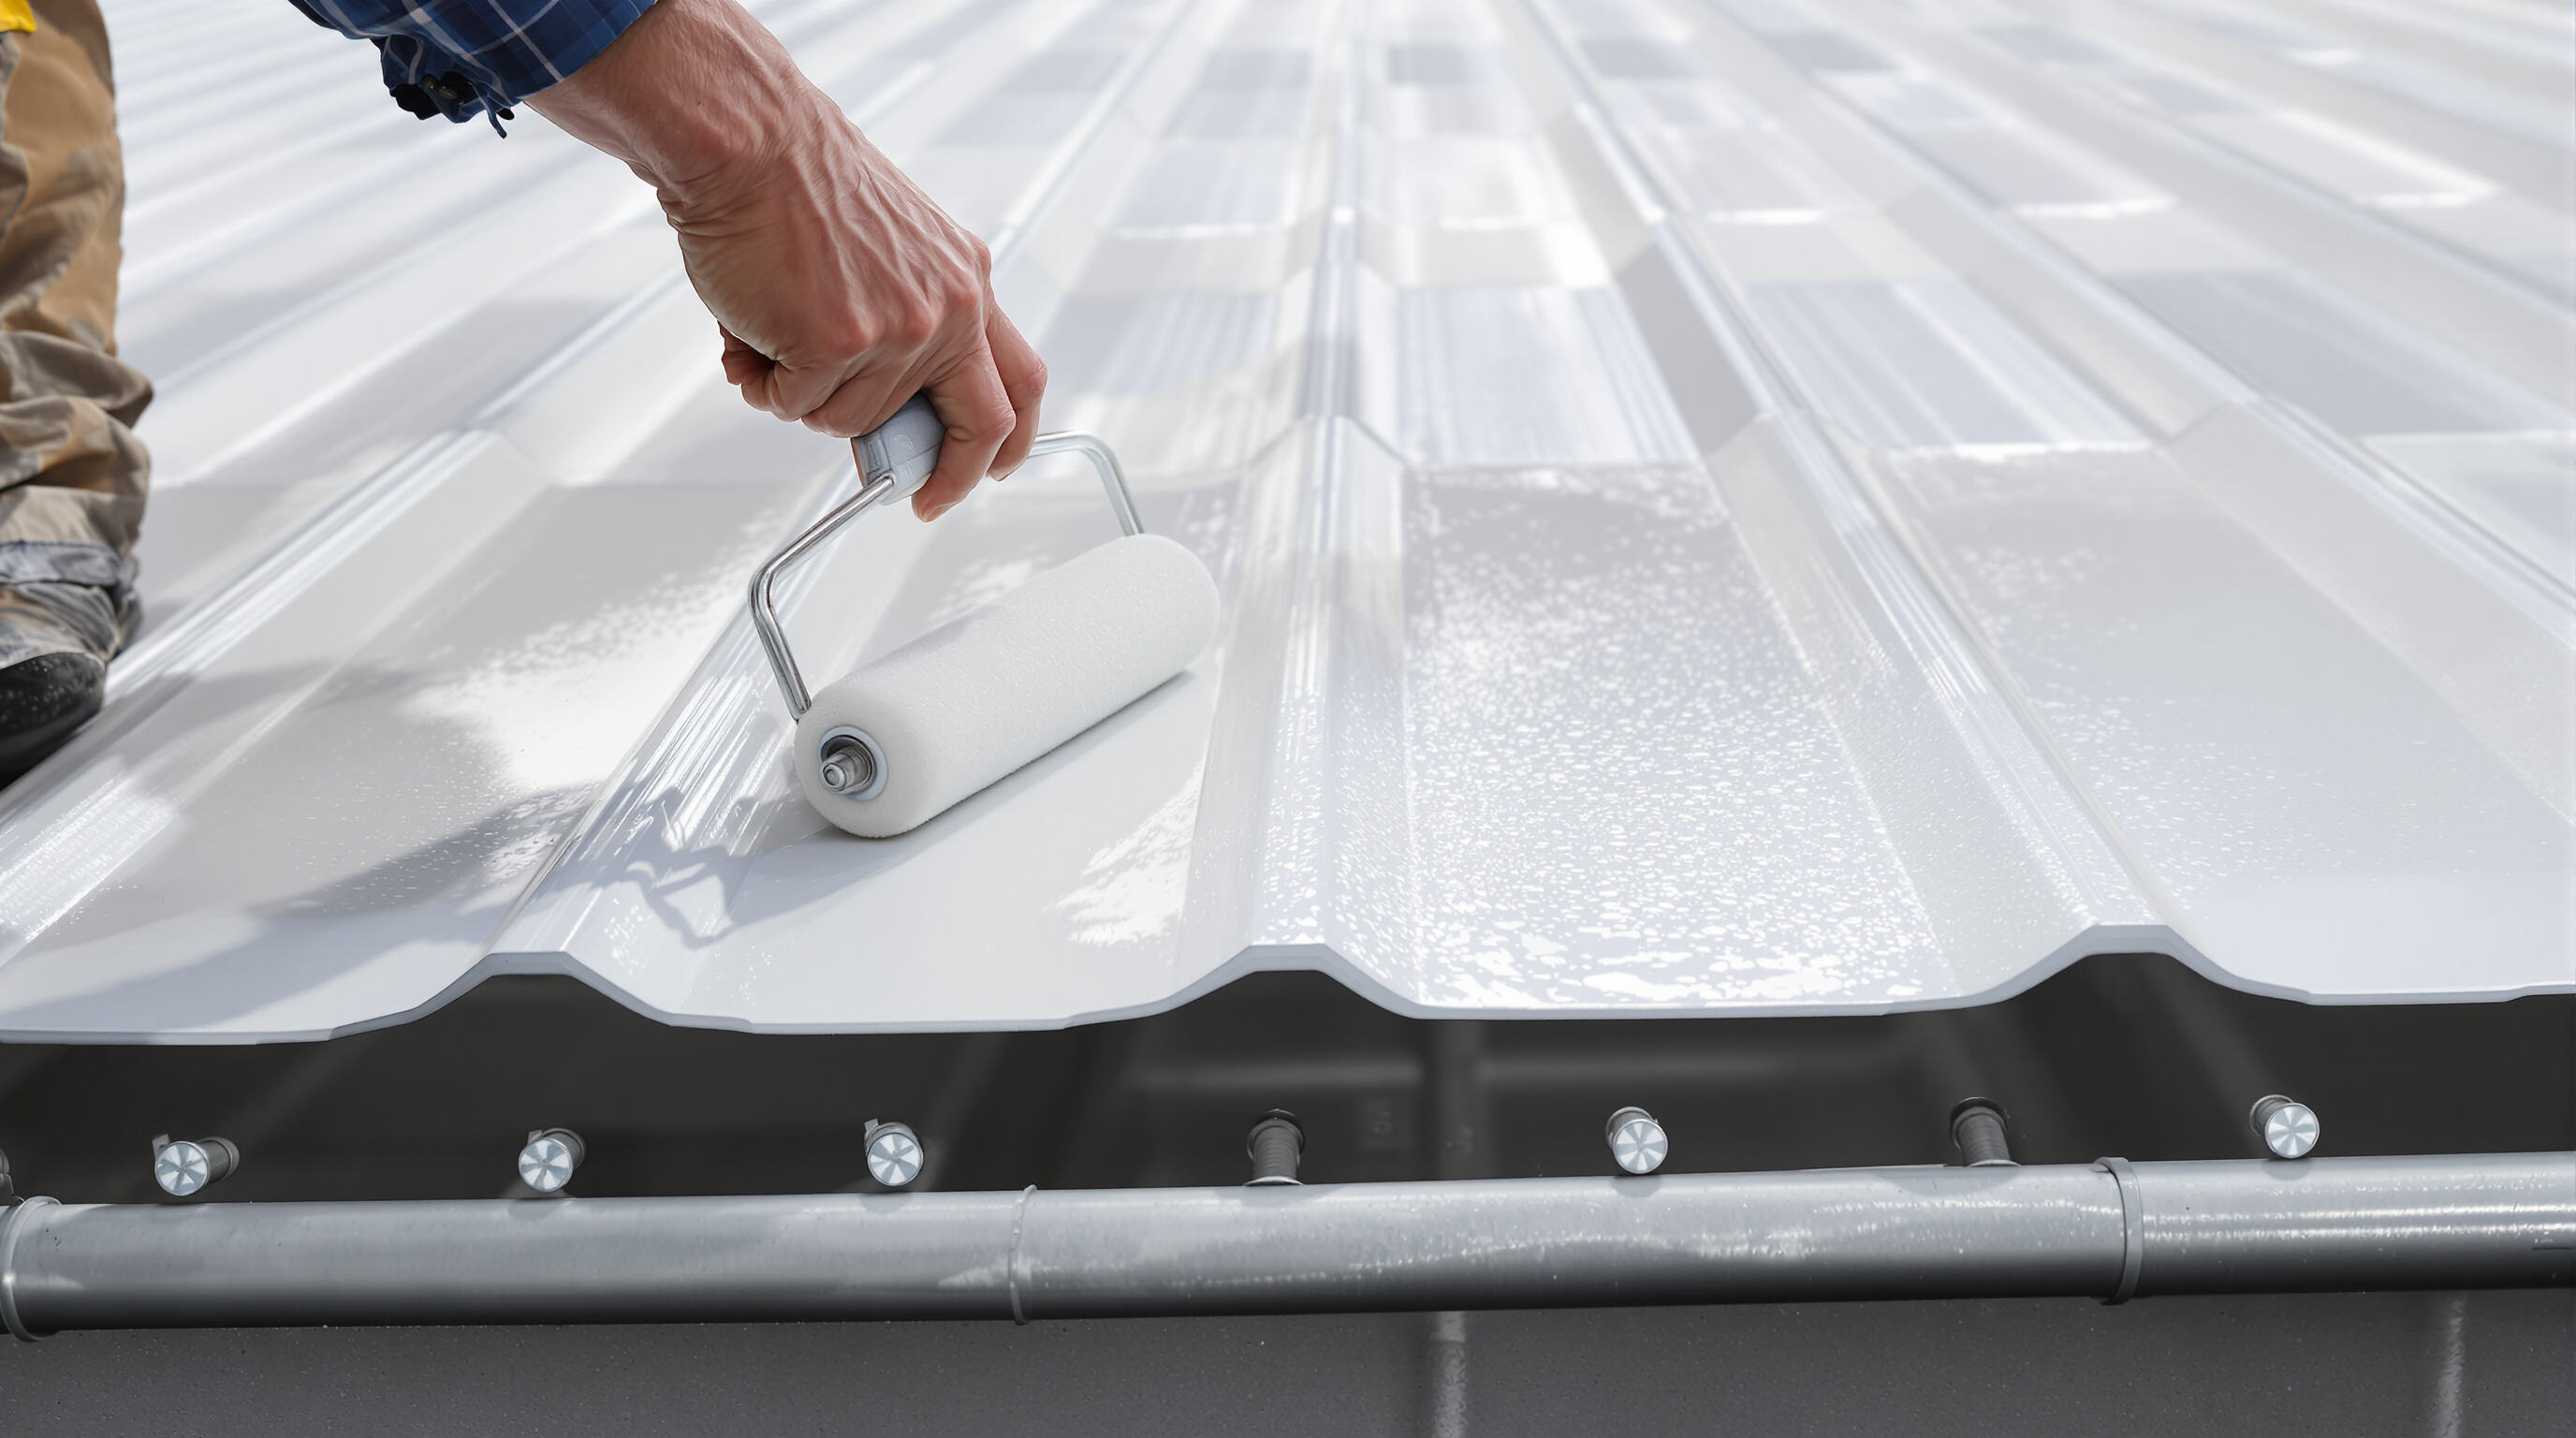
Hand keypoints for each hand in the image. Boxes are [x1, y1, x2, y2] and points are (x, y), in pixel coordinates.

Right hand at [528, 0, 1044, 518]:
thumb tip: (889, 407)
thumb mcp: (897, 251)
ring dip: (805, 397)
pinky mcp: (836, 347)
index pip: (1019, 381)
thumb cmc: (799, 185)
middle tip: (917, 495)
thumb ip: (913, 325)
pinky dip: (762, 382)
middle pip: (981, 427)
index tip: (989, 469)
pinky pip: (794, 406)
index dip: (1008, 440)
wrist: (749, 141)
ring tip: (776, 332)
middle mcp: (949, 309)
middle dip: (951, 477)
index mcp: (969, 281)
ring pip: (853, 420)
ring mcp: (897, 332)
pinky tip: (752, 329)